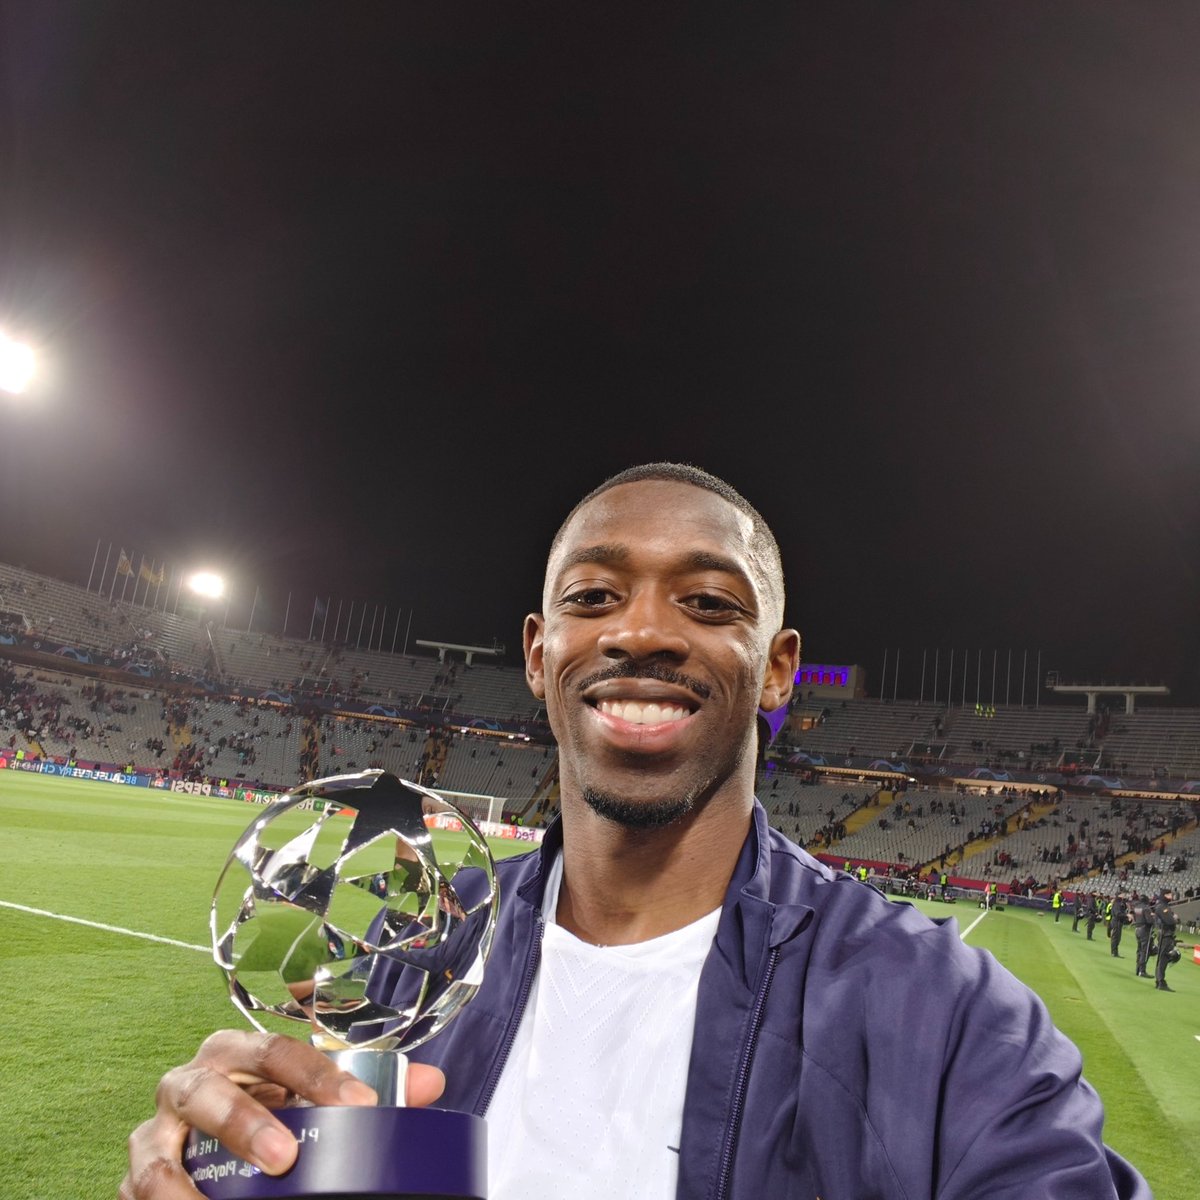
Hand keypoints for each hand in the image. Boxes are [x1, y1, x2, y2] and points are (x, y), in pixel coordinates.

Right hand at [119, 1031, 445, 1198]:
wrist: (207, 1156)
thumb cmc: (268, 1117)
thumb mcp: (311, 1103)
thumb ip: (365, 1095)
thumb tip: (430, 1083)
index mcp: (238, 1056)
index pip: (275, 1050)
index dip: (318, 1074)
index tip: (360, 1107)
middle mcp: (190, 1083)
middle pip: (207, 1087)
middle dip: (243, 1120)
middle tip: (285, 1157)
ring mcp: (153, 1134)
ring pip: (155, 1146)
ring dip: (187, 1180)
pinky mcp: (134, 1179)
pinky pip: (138, 1192)